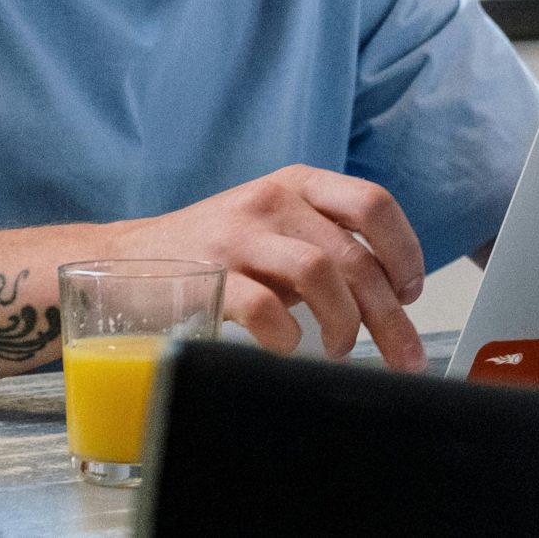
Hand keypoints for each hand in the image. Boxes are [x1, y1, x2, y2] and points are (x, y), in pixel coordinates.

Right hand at [111, 165, 428, 370]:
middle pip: (354, 254)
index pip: (373, 203)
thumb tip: (392, 293)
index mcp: (297, 184)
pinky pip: (266, 308)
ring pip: (320, 274)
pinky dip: (289, 336)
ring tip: (340, 348)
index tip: (412, 292)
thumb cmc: (215, 251)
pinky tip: (288, 347)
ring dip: (344, 323)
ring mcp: (238, 236)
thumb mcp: (276, 227)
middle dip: (390, 314)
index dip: (405, 251)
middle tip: (404, 354)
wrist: (127, 259)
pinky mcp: (208, 275)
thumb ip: (328, 243)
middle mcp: (272, 201)